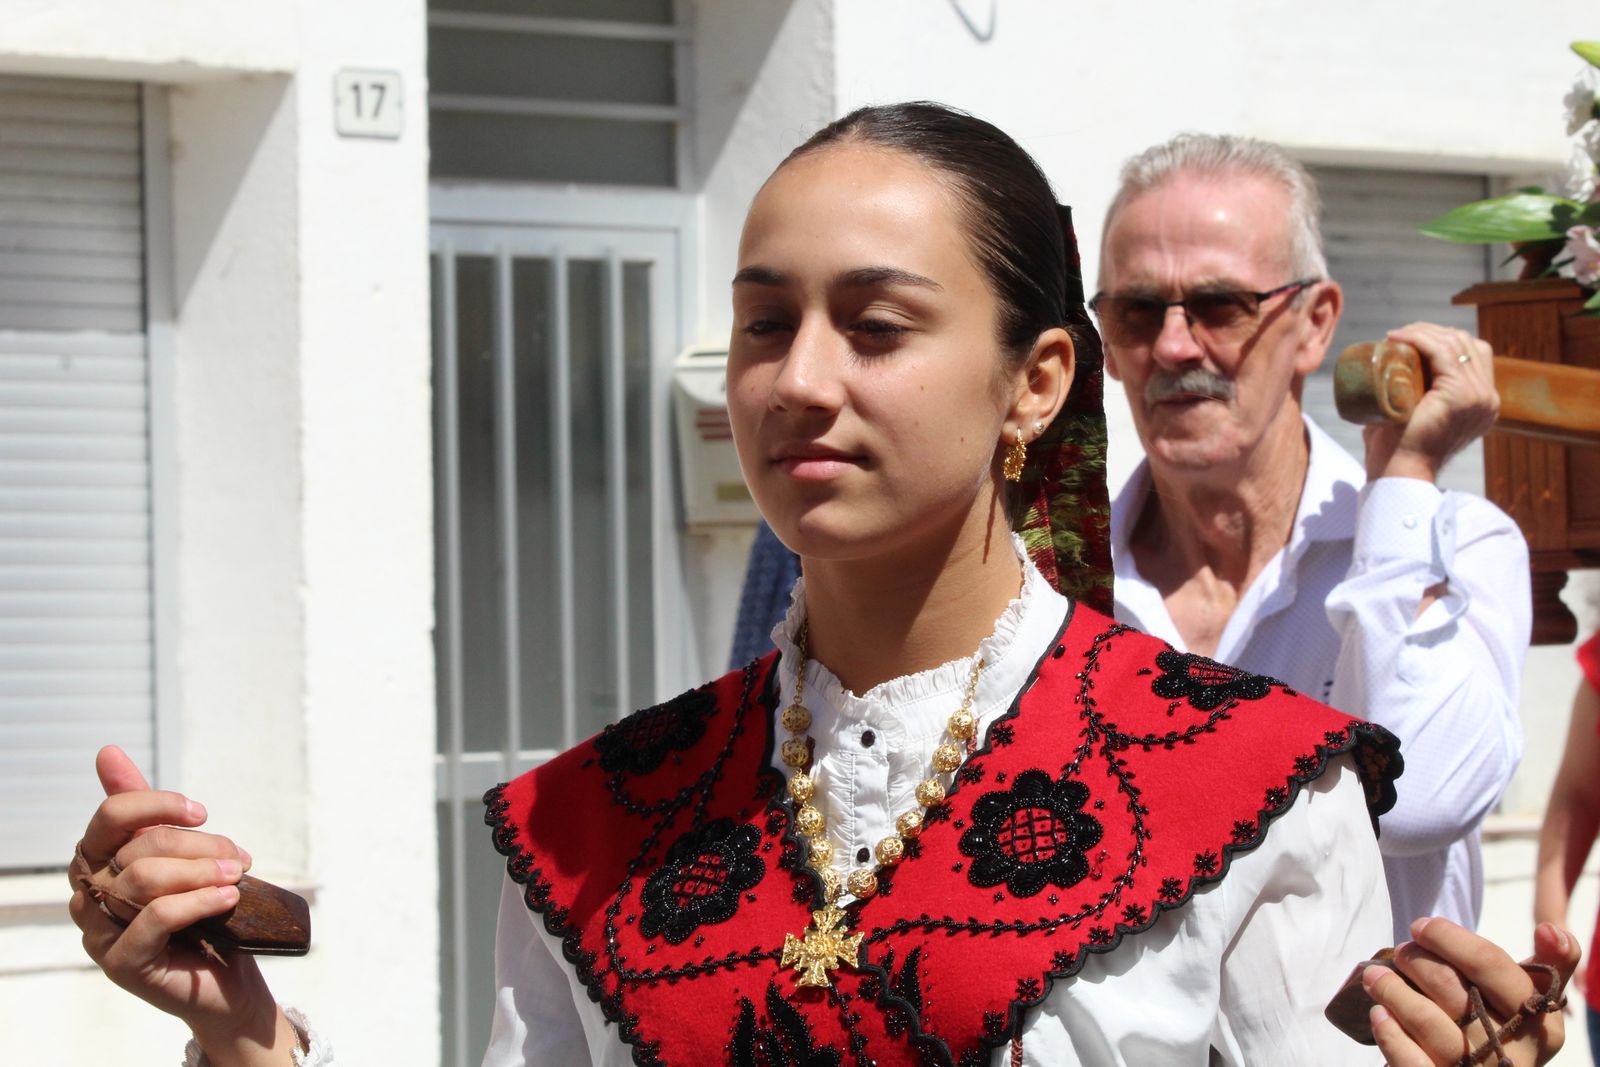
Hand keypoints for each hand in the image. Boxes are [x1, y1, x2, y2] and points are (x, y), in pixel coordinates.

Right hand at [68, 746, 296, 1064]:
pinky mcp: (122, 964)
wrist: (226, 979)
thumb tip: (108, 751)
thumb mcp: (183, 855)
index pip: (110, 817)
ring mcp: (99, 933)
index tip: (201, 811)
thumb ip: (148, 811)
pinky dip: (198, 902)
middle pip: (137, 848)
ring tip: (237, 876)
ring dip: (202, 872)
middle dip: (197, 845)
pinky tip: (229, 899)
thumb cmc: (202, 912)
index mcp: (97, 861)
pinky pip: (154, 919)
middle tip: (238, 857)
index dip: (157, 805)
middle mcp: (88, 895)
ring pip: (144, 881)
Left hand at [1363, 322, 1498, 483]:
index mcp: (1482, 403)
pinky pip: (1444, 353)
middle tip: (1400, 335)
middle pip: (1467, 344)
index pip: (1472, 354)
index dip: (1442, 339)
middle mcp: (1488, 399)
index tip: (1407, 338)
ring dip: (1424, 332)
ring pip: (1456, 344)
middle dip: (1433, 332)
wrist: (1398, 473)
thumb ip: (1418, 399)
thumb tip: (1393, 378)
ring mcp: (1479, 396)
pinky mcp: (1462, 395)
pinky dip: (1421, 339)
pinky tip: (1399, 337)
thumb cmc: (1396, 449)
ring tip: (1396, 336)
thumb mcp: (1416, 416)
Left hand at [1364, 917, 1578, 1066]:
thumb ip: (1551, 961)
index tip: (1421, 925)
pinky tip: (1379, 1013)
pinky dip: (1390, 1034)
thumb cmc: (1500, 1021)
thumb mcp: (1528, 994)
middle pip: (1454, 990)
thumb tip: (1550, 929)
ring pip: (1428, 1023)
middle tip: (1401, 952)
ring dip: (1393, 991)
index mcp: (1541, 1022)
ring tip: (1375, 976)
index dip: (1450, 939)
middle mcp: (1514, 1053)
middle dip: (1417, 962)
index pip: (1492, 966)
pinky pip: (1411, 1061)